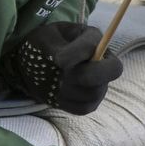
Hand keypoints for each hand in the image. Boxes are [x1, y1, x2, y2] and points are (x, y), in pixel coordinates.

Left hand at [0, 22, 122, 114]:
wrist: (31, 66)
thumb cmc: (41, 46)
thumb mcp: (45, 39)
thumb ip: (57, 48)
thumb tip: (65, 63)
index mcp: (92, 38)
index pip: (98, 46)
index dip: (79, 54)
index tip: (58, 60)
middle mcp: (102, 60)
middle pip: (113, 70)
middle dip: (87, 75)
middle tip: (64, 75)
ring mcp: (100, 82)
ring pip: (96, 92)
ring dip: (71, 90)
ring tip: (55, 82)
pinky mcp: (90, 101)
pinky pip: (85, 107)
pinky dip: (68, 103)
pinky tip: (57, 94)